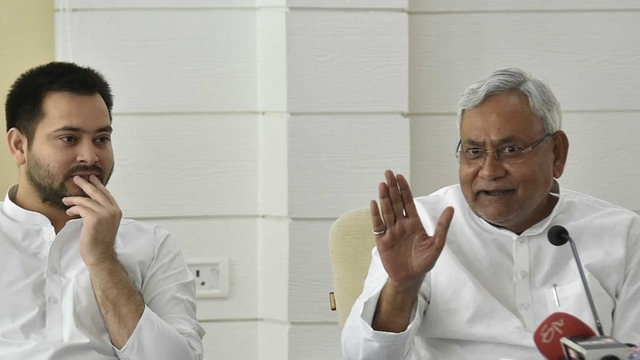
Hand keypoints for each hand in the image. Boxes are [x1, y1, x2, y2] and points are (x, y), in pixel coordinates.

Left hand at [63, 175, 121, 265]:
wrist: (100, 255)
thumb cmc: (100, 242)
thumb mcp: (106, 224)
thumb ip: (102, 212)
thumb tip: (90, 202)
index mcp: (116, 211)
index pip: (106, 194)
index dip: (98, 185)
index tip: (91, 178)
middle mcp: (112, 211)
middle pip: (97, 193)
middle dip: (85, 184)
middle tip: (77, 178)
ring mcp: (104, 214)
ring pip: (86, 200)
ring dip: (74, 199)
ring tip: (66, 200)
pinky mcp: (94, 218)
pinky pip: (80, 208)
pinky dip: (73, 208)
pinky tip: (69, 212)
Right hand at [371, 170, 453, 290]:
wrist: (410, 278)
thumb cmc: (424, 262)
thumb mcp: (436, 244)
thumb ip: (442, 226)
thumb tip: (451, 209)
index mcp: (414, 223)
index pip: (408, 202)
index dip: (404, 189)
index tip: (400, 177)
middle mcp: (401, 224)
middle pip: (396, 202)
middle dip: (392, 188)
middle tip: (388, 173)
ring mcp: (391, 231)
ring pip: (387, 211)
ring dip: (384, 198)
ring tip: (382, 185)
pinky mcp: (382, 240)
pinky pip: (378, 225)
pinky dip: (376, 214)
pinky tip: (374, 203)